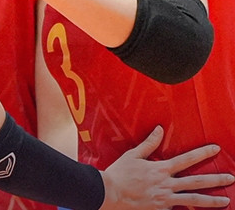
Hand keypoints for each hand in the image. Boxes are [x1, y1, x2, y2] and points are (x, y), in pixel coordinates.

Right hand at [100, 126, 232, 208]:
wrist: (108, 193)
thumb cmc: (119, 173)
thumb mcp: (132, 155)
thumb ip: (149, 143)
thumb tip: (159, 129)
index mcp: (161, 169)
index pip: (186, 159)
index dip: (203, 153)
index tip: (216, 149)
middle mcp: (167, 184)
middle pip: (197, 181)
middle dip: (216, 179)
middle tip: (230, 178)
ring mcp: (165, 199)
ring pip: (194, 200)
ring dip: (211, 200)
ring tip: (225, 201)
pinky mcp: (161, 209)